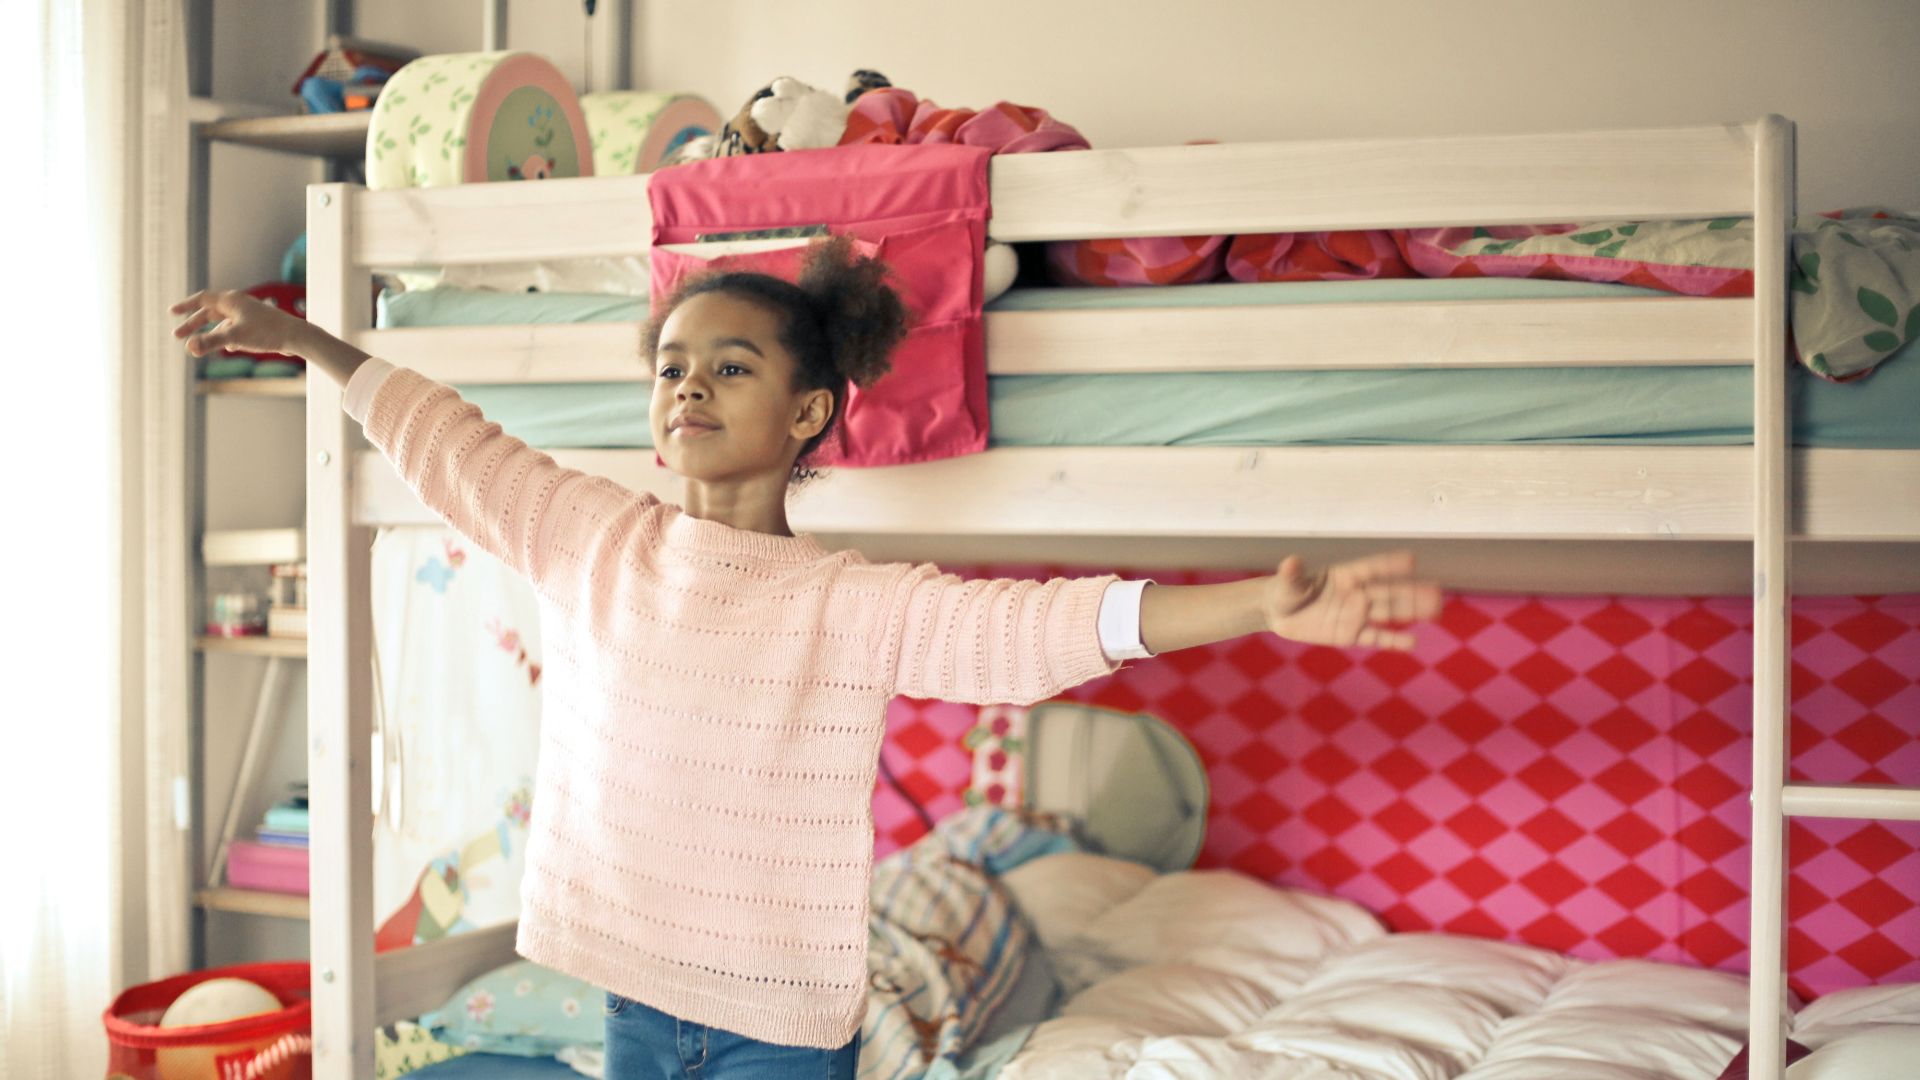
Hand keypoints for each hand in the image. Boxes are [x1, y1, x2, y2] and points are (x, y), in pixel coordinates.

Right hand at [169, 288, 310, 358]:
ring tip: (197, 346)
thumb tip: (190, 347)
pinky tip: (230, 349)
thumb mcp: (235, 337)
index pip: (202, 299)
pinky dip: (227, 337)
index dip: (186, 305)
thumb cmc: (267, 333)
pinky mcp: (257, 325)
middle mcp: (239, 304)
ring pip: (222, 322)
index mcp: (231, 300)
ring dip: (209, 333)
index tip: (172, 312)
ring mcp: (248, 314)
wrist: (296, 336)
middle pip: (209, 312)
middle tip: (178, 336)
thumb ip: (211, 342)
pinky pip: (235, 329)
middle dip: (193, 324)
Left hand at [1263, 551, 1442, 650]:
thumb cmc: (1285, 589)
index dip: (1389, 565)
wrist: (1278, 612)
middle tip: (1436, 592)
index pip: (1371, 569)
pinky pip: (1375, 638)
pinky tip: (1411, 643)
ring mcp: (1355, 614)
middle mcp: (1355, 593)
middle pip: (1388, 592)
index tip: (1411, 561)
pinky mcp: (1351, 634)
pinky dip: (1392, 641)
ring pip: (1387, 613)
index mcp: (1343, 576)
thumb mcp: (1287, 582)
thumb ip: (1292, 574)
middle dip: (1411, 592)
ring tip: (1435, 611)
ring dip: (1410, 612)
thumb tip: (1290, 562)